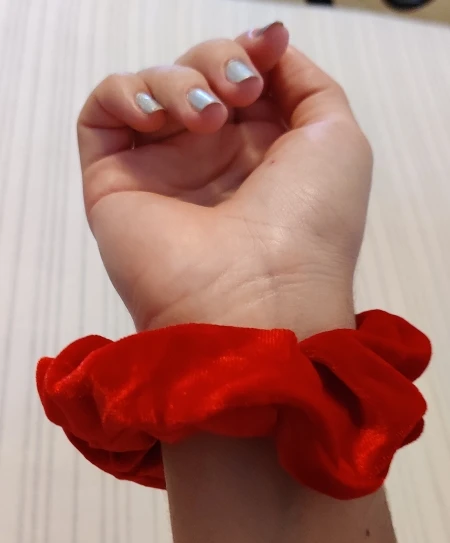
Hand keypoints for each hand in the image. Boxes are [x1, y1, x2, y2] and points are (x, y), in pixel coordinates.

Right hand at [78, 23, 371, 335]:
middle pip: (197, 74)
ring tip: (205, 118)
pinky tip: (158, 119)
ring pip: (152, 88)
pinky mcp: (114, 184)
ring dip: (179, 81)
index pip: (240, 79)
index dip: (249, 52)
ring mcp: (161, 171)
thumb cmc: (310, 225)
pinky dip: (124, 95)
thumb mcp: (337, 140)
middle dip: (218, 60)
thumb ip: (306, 84)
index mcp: (260, 152)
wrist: (258, 297)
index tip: (265, 49)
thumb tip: (269, 48)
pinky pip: (100, 115)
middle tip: (238, 93)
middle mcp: (209, 159)